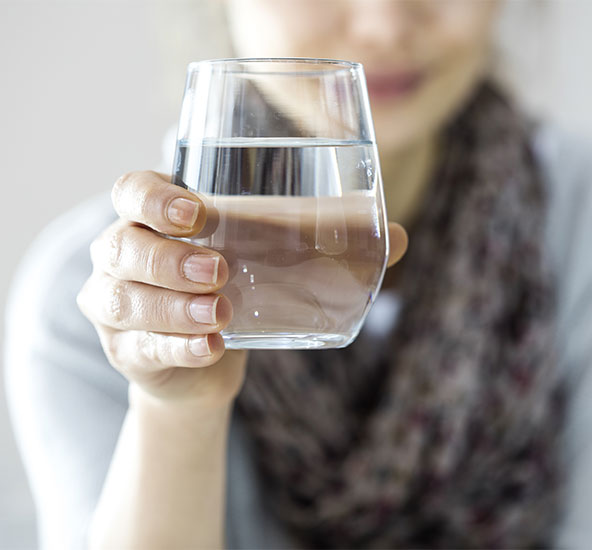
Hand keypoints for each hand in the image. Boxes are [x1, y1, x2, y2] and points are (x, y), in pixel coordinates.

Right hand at [77, 171, 243, 410]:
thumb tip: (344, 215)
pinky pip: (144, 349)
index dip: (154, 200)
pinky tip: (210, 346)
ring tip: (219, 313)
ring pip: (124, 302)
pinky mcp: (125, 352)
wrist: (201, 361)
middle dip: (169, 260)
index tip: (197, 214)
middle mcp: (116, 257)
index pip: (129, 191)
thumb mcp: (241, 252)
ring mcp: (111, 307)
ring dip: (174, 308)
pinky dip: (180, 347)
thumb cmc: (223, 288)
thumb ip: (266, 231)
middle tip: (218, 271)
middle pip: (121, 248)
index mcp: (142, 218)